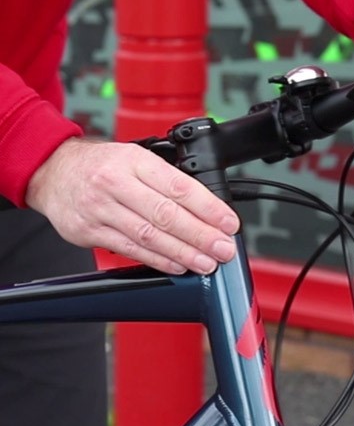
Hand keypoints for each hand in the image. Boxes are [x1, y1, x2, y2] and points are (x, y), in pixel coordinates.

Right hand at [25, 137, 239, 274]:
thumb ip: (165, 180)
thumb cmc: (100, 166)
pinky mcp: (90, 231)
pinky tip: (177, 266)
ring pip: (149, 235)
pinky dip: (158, 260)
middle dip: (201, 235)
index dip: (208, 208)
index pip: (178, 186)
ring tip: (206, 263)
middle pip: (166, 214)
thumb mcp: (133, 159)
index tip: (229, 223)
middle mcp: (116, 183)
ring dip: (183, 253)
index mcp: (134, 161)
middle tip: (223, 248)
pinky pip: (130, 250)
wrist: (52, 171)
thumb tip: (208, 210)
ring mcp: (101, 208)